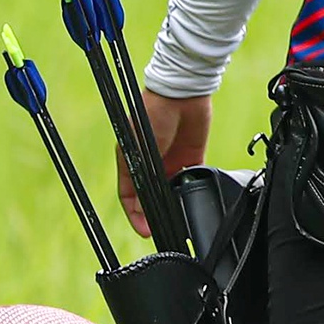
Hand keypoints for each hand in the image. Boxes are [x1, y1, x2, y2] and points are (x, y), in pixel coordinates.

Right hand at [124, 91, 211, 237]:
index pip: (130, 195)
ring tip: (179, 219)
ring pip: (173, 190)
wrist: (180, 93)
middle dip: (156, 213)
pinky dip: (193, 189)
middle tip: (163, 228)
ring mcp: (172, 160)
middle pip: (152, 196)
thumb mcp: (138, 148)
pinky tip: (194, 200)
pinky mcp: (192, 155)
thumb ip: (139, 176)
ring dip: (175, 204)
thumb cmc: (151, 114)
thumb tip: (141, 206)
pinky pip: (193, 177)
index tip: (145, 230)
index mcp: (132, 161)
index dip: (135, 215)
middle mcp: (151, 164)